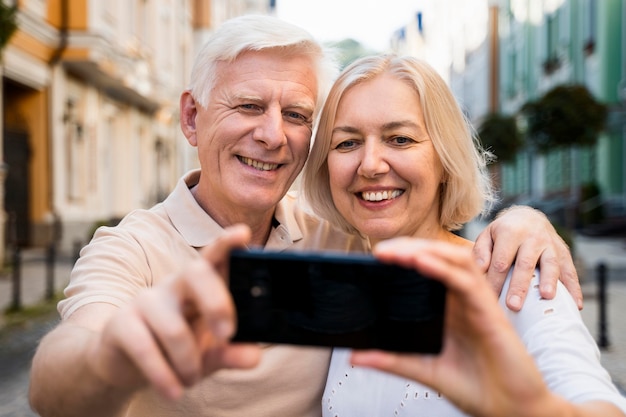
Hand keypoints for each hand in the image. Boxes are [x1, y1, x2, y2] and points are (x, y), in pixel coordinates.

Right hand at [86, 224, 261, 398]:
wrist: (124, 366)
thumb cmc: (174, 350)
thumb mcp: (208, 353)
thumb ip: (231, 352)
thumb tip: (255, 356)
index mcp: (199, 286)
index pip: (214, 257)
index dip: (227, 243)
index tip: (243, 233)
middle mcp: (173, 286)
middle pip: (196, 273)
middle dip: (217, 302)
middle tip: (228, 335)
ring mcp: (145, 301)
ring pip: (174, 327)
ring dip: (189, 363)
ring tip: (191, 380)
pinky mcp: (121, 324)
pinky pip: (146, 348)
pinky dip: (164, 375)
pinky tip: (174, 391)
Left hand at [354, 238, 555, 416]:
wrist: (511, 410)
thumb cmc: (474, 388)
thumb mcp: (425, 371)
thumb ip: (393, 360)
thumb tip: (354, 357)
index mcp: (447, 308)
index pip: (425, 270)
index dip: (402, 258)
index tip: (375, 258)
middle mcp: (461, 300)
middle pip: (437, 258)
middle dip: (409, 248)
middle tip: (380, 250)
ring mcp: (477, 302)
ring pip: (454, 260)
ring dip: (426, 250)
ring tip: (397, 251)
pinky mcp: (490, 311)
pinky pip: (467, 281)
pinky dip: (444, 268)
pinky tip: (423, 263)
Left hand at [473, 205, 581, 310]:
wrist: (528, 216)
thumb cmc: (503, 232)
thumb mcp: (487, 235)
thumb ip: (481, 251)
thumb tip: (480, 270)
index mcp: (510, 233)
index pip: (500, 261)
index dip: (495, 281)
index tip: (490, 299)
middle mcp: (532, 237)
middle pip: (525, 264)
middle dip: (519, 286)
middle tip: (514, 306)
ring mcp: (550, 244)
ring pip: (550, 264)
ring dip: (549, 281)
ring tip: (547, 297)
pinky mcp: (564, 252)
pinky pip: (570, 270)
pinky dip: (574, 287)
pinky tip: (575, 304)